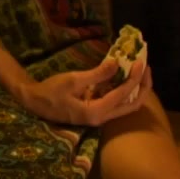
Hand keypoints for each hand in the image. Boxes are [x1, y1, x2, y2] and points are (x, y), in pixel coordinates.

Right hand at [12, 58, 151, 125]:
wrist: (34, 102)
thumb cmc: (51, 90)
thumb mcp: (73, 79)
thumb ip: (97, 74)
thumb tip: (117, 63)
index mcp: (97, 111)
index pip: (123, 94)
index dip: (134, 77)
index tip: (140, 62)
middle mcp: (102, 118)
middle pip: (132, 105)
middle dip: (142, 86)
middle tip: (145, 68)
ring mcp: (99, 117)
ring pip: (126, 105)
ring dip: (134, 88)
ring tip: (137, 70)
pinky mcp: (95, 112)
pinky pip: (115, 103)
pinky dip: (122, 90)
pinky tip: (122, 77)